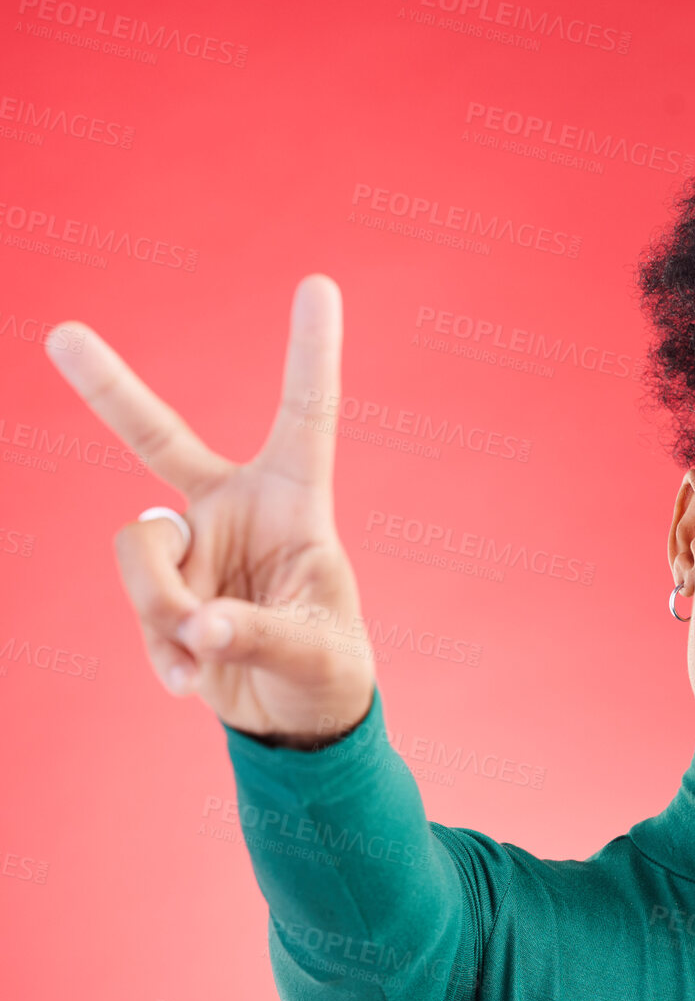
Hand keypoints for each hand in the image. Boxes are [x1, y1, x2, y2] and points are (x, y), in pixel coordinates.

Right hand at [44, 274, 376, 739]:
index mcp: (296, 500)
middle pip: (159, 438)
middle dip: (108, 389)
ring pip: (138, 547)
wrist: (293, 717)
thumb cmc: (329, 670)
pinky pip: (134, 601)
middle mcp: (235, 508)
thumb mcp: (318, 654)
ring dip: (163, 605)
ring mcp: (191, 546)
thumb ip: (260, 635)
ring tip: (207, 650)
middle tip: (59, 336)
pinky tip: (191, 676)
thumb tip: (200, 625)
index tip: (319, 282)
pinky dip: (159, 646)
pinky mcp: (162, 588)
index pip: (306, 413)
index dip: (311, 350)